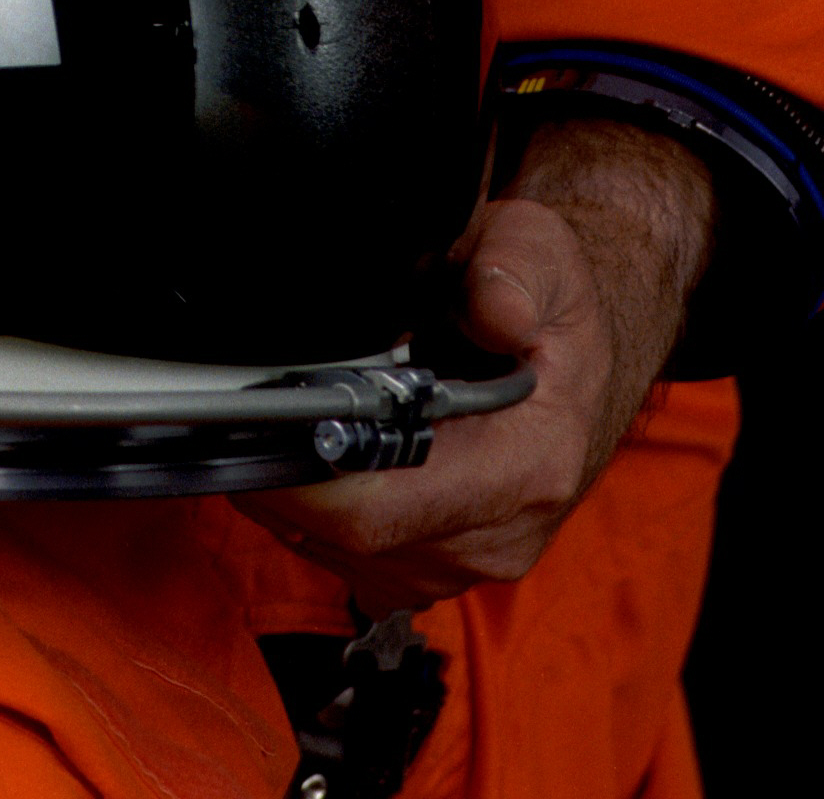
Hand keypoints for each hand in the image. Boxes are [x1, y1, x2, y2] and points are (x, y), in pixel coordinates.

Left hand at [260, 121, 715, 605]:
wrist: (577, 360)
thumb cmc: (550, 305)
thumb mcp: (540, 253)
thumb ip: (511, 273)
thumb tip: (492, 310)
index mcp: (527, 467)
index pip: (384, 509)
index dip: (304, 478)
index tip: (256, 424)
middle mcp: (497, 536)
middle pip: (347, 536)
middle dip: (284, 472)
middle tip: (246, 400)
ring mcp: (464, 563)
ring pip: (338, 554)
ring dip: (295, 492)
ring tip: (286, 415)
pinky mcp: (436, 570)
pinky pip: (348, 561)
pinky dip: (315, 510)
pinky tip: (318, 447)